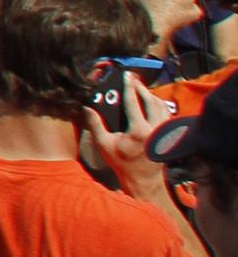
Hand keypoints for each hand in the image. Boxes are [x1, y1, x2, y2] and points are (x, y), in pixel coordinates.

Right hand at [85, 72, 172, 202]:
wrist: (142, 180)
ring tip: (141, 89)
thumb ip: (95, 125)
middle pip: (152, 101)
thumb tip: (86, 108)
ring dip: (152, 95)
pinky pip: (167, 115)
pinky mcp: (168, 136)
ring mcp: (164, 133)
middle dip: (142, 88)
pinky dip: (160, 105)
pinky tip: (151, 102)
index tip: (126, 77)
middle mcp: (155, 130)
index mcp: (139, 131)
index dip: (129, 87)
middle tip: (133, 80)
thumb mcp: (104, 144)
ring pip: (162, 107)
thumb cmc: (122, 162)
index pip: (134, 103)